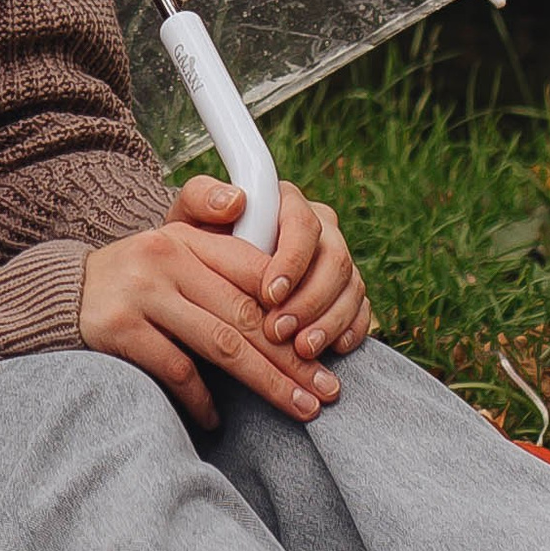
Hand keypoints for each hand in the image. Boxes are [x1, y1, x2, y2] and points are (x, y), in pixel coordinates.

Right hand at [79, 216, 339, 432]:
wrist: (58, 295)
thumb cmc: (132, 282)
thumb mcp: (172, 254)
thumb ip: (221, 259)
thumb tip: (284, 292)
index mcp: (188, 238)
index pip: (256, 272)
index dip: (296, 312)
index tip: (327, 349)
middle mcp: (167, 258)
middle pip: (247, 314)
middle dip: (294, 357)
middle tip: (329, 391)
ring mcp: (142, 293)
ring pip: (223, 344)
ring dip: (268, 382)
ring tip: (300, 408)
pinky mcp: (119, 329)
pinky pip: (177, 370)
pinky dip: (203, 399)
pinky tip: (219, 419)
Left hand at [171, 175, 373, 366]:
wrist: (203, 282)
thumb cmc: (196, 249)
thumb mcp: (187, 222)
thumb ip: (201, 200)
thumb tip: (234, 200)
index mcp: (285, 203)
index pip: (303, 224)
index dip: (292, 261)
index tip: (268, 294)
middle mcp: (318, 228)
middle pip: (335, 258)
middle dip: (309, 300)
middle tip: (279, 332)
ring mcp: (336, 260)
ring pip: (351, 286)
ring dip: (329, 321)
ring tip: (301, 350)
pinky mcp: (347, 291)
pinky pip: (361, 309)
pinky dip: (351, 330)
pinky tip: (332, 350)